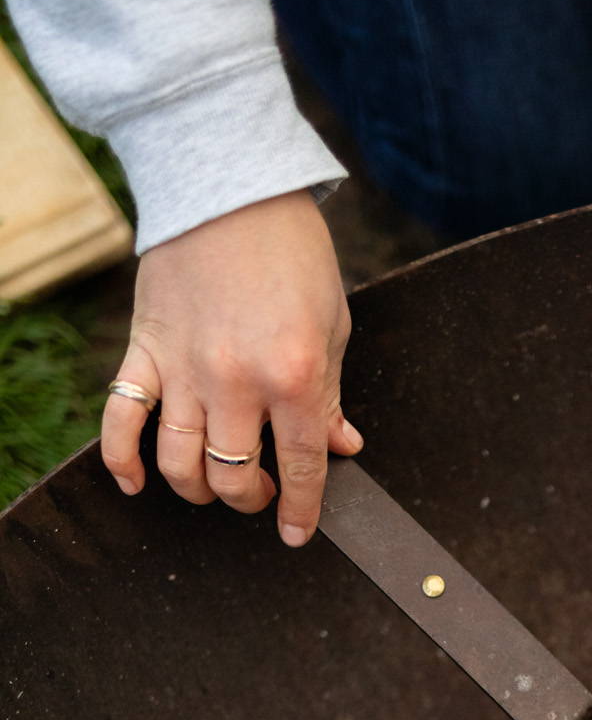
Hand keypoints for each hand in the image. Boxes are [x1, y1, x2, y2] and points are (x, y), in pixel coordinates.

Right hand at [102, 191, 359, 544]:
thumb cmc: (292, 254)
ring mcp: (185, 368)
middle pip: (233, 474)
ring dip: (198, 490)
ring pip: (181, 462)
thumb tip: (341, 445)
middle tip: (259, 492)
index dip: (301, 508)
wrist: (230, 187)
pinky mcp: (145, 349)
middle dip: (249, 498)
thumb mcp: (333, 325)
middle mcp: (237, 381)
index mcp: (295, 376)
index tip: (297, 532)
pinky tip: (135, 482)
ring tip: (213, 487)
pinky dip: (122, 459)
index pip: (301, 466)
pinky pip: (123, 418)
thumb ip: (331, 394)